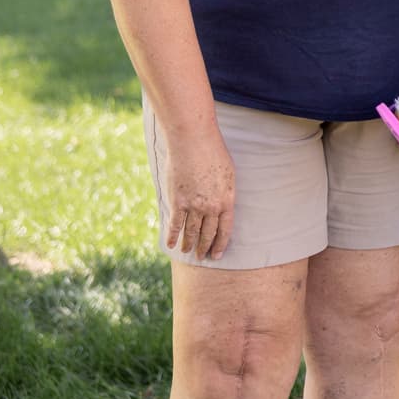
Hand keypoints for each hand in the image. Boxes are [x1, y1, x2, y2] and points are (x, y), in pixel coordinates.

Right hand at [164, 122, 234, 260]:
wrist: (193, 141)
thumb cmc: (213, 152)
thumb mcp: (228, 173)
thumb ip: (225, 192)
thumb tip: (222, 205)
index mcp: (227, 200)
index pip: (225, 230)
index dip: (220, 244)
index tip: (217, 255)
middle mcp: (211, 207)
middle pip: (208, 234)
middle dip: (205, 248)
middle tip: (202, 257)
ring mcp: (194, 206)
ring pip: (191, 232)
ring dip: (189, 244)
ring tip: (187, 252)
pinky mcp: (178, 201)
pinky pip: (175, 224)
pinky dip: (172, 236)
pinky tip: (170, 244)